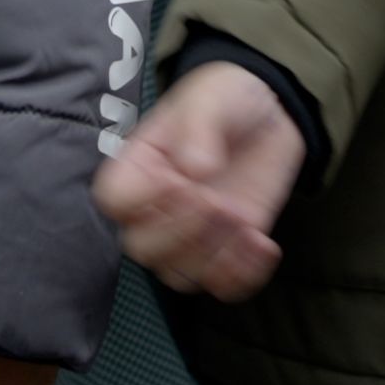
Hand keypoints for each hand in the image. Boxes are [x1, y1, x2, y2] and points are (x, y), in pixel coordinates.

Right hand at [95, 62, 305, 300]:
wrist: (271, 112)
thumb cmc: (225, 98)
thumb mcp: (209, 99)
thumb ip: (198, 128)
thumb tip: (195, 169)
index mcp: (139, 166)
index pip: (113, 200)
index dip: (141, 201)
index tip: (177, 179)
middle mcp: (157, 207)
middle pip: (143, 249)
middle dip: (183, 231)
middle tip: (216, 201)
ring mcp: (190, 233)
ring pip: (180, 275)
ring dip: (212, 256)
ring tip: (240, 221)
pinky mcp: (225, 249)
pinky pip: (223, 285)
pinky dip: (243, 275)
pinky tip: (261, 242)